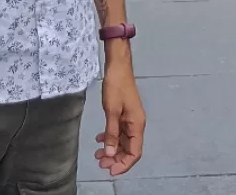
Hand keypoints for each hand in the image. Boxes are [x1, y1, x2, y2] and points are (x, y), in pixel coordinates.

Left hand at [96, 59, 145, 174]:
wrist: (117, 65)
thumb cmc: (116, 86)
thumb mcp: (111, 111)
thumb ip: (112, 134)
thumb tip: (111, 154)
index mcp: (137, 125)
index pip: (134, 152)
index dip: (124, 164)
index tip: (110, 170)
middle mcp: (136, 124)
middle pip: (129, 149)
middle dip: (116, 158)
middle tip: (100, 162)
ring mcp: (130, 118)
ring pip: (123, 141)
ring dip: (112, 149)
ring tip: (98, 154)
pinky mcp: (124, 113)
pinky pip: (119, 131)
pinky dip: (110, 137)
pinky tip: (99, 139)